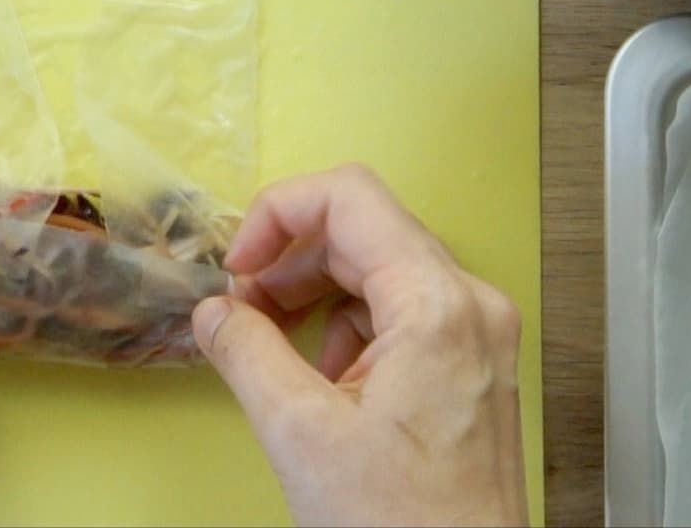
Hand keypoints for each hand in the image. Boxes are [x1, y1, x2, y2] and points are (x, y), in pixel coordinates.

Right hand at [192, 164, 526, 527]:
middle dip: (290, 260)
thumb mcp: (301, 432)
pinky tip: (318, 376)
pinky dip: (347, 329)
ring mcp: (476, 336)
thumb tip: (214, 313)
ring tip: (270, 344)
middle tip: (240, 307)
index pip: (350, 197)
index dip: (278, 213)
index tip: (238, 263)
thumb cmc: (406, 527)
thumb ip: (247, 352)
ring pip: (379, 270)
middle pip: (364, 230)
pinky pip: (399, 314)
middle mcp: (470, 306)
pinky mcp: (469, 367)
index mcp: (438, 305)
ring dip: (314, 294)